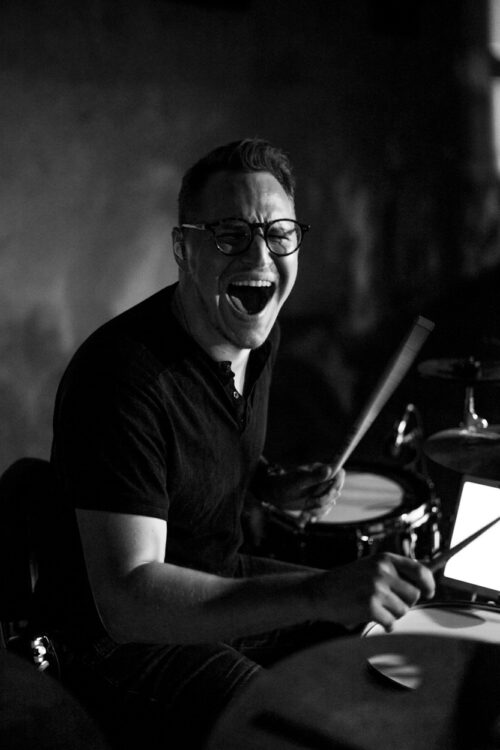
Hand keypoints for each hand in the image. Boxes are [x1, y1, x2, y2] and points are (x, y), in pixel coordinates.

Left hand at [261, 462, 344, 519]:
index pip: (338, 474)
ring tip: (305, 511)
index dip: (337, 483)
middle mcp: (322, 480)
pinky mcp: (316, 500)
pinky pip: (324, 509)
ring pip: (330, 502)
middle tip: (311, 502)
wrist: (274, 494)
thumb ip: (315, 476)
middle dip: (324, 499)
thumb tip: (329, 468)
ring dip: (318, 509)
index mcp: (320, 470)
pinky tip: (306, 516)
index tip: (330, 492)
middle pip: (335, 490)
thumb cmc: (284, 484)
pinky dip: (316, 514)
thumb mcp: (299, 481)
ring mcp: (320, 491)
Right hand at [313, 552, 435, 630]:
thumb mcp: (370, 566)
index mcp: (384, 559)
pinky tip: (370, 616)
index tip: (429, 592)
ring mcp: (376, 588)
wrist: (319, 592)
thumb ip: (394, 572)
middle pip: (414, 594)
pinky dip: (384, 624)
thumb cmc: (347, 582)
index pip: (420, 570)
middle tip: (389, 603)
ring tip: (376, 608)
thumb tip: (424, 582)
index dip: (429, 583)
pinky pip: (391, 622)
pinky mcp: (370, 606)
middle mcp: (382, 571)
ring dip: (393, 614)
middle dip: (405, 602)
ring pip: (403, 610)